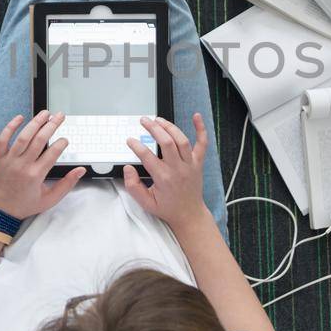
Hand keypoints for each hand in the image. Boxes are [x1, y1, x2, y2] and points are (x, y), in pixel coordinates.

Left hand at [0, 112, 85, 221]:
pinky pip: (3, 139)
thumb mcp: (49, 200)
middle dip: (52, 125)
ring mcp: (9, 160)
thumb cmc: (24, 205)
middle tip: (60, 116)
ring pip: (23, 136)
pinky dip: (10, 127)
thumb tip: (80, 170)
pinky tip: (19, 117)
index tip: (65, 140)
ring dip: (35, 122)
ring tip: (45, 113)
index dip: (61, 143)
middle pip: (40, 140)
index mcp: (36, 175)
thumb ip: (66, 184)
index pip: (53, 153)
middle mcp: (23, 165)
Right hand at [122, 113, 210, 233]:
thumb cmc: (168, 208)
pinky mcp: (198, 163)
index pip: (147, 156)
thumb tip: (128, 169)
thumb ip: (133, 186)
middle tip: (144, 120)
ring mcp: (190, 165)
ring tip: (158, 120)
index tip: (130, 140)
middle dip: (153, 128)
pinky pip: (202, 144)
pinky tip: (196, 116)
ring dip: (170, 127)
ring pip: (181, 140)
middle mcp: (178, 169)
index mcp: (164, 178)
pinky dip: (201, 129)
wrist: (189, 214)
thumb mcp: (145, 203)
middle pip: (167, 142)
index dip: (136, 145)